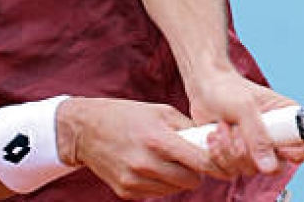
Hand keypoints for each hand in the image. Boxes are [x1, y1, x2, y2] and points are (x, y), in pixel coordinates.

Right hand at [56, 97, 215, 198]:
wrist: (85, 130)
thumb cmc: (126, 115)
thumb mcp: (159, 111)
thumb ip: (186, 128)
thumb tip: (210, 142)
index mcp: (157, 139)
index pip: (199, 162)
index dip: (214, 162)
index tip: (219, 160)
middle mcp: (146, 164)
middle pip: (191, 181)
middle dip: (195, 171)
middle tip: (188, 158)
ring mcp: (135, 180)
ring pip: (175, 190)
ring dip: (177, 178)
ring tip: (166, 160)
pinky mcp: (126, 191)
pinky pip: (156, 193)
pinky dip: (159, 183)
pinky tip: (149, 166)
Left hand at [185, 70, 303, 179]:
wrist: (204, 88)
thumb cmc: (227, 89)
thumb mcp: (244, 107)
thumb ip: (257, 136)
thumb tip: (270, 167)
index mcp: (289, 118)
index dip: (301, 151)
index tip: (280, 147)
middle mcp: (277, 137)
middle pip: (277, 166)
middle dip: (249, 151)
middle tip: (235, 129)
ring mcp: (256, 150)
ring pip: (250, 170)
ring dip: (229, 151)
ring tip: (221, 127)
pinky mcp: (237, 158)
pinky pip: (230, 172)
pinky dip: (218, 156)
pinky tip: (213, 137)